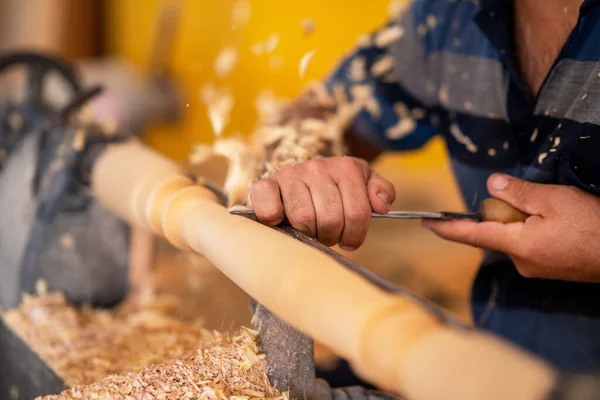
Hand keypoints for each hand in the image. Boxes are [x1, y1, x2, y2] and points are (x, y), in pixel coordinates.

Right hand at [249, 156, 395, 249]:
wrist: (302, 176)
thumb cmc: (336, 188)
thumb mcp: (364, 184)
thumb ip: (381, 191)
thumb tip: (381, 206)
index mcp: (346, 167)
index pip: (358, 213)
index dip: (355, 235)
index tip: (348, 238)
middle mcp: (317, 167)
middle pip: (331, 219)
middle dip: (331, 235)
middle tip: (327, 234)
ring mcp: (291, 174)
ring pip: (304, 218)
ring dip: (308, 233)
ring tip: (310, 229)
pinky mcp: (267, 184)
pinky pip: (268, 204)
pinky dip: (273, 217)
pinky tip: (281, 220)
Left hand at [423, 174, 599, 281]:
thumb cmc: (593, 226)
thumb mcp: (555, 200)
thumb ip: (518, 193)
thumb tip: (491, 185)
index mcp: (517, 245)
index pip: (471, 236)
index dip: (447, 228)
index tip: (427, 223)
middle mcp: (521, 262)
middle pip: (495, 233)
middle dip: (502, 215)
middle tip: (527, 200)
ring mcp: (536, 268)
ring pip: (514, 238)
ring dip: (521, 222)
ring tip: (552, 211)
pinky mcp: (549, 269)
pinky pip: (529, 246)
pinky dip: (533, 231)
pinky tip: (556, 222)